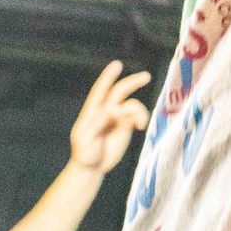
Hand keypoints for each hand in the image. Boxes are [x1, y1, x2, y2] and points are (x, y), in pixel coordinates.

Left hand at [68, 62, 152, 177]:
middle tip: (146, 77)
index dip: (108, 77)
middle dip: (133, 82)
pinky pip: (137, 116)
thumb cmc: (84, 153)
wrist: (92, 166)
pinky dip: (141, 118)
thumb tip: (111, 109)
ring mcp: (117, 118)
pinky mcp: (126, 126)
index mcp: (93, 110)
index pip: (101, 90)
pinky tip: (140, 126)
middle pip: (120, 91)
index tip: (117, 64)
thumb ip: (97, 123)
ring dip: (138, 111)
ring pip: (132, 105)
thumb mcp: (85, 139)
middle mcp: (106, 110)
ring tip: (139, 124)